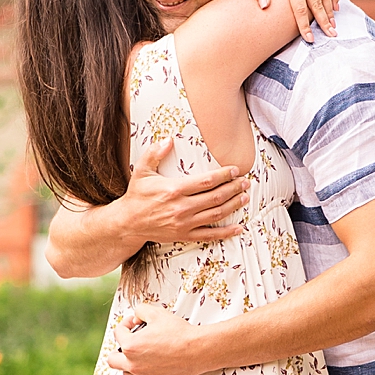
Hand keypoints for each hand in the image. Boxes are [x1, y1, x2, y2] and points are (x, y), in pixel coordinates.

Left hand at [106, 302, 206, 374]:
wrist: (197, 350)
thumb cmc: (178, 333)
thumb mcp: (157, 313)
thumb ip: (140, 310)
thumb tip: (136, 317)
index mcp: (131, 346)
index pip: (118, 334)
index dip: (125, 324)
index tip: (134, 322)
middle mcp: (134, 364)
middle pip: (113, 359)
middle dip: (119, 348)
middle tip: (130, 341)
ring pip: (125, 371)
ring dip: (129, 361)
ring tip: (141, 351)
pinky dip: (142, 369)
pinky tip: (153, 359)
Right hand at [121, 138, 247, 245]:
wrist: (128, 223)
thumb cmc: (137, 195)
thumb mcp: (142, 171)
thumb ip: (154, 153)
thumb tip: (169, 140)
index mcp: (174, 190)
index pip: (205, 181)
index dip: (223, 175)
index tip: (235, 170)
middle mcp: (181, 207)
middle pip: (215, 197)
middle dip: (233, 189)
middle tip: (245, 182)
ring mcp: (184, 223)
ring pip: (215, 214)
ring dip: (233, 205)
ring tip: (245, 197)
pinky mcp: (184, 235)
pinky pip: (209, 235)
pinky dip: (226, 232)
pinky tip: (238, 228)